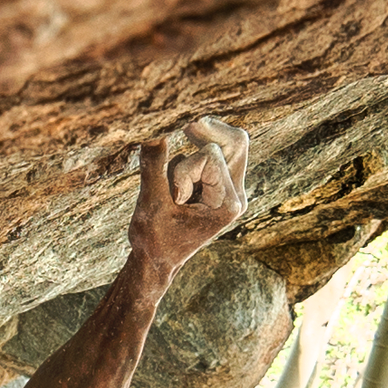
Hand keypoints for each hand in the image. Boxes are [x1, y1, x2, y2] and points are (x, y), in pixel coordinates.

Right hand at [127, 118, 249, 275]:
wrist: (158, 260)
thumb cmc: (154, 239)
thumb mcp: (150, 204)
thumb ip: (153, 168)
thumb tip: (154, 134)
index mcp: (227, 204)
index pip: (209, 157)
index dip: (183, 170)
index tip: (173, 198)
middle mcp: (236, 195)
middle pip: (237, 141)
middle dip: (207, 132)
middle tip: (185, 127)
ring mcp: (231, 189)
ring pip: (226, 143)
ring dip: (196, 149)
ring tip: (177, 182)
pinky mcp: (220, 184)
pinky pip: (213, 152)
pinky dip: (194, 152)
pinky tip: (179, 177)